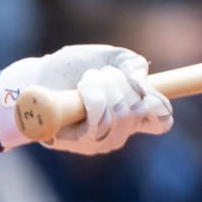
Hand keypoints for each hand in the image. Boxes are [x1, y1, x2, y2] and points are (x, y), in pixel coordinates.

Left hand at [0, 44, 173, 154]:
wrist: (40, 74)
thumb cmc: (75, 67)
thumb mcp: (110, 57)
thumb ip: (133, 66)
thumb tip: (143, 87)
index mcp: (131, 116)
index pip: (161, 120)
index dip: (158, 104)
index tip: (140, 87)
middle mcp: (118, 134)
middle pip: (139, 110)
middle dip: (119, 82)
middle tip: (97, 74)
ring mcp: (99, 142)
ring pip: (121, 114)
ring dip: (104, 87)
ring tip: (87, 80)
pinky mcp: (78, 143)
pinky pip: (100, 122)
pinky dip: (94, 99)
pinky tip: (83, 89)